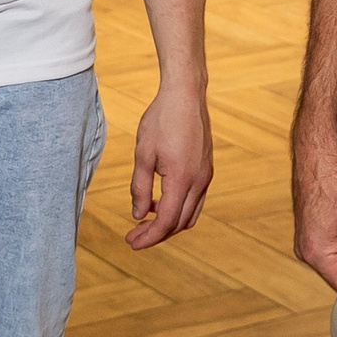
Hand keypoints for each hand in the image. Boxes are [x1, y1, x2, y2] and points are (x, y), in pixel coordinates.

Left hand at [128, 85, 213, 248]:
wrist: (185, 94)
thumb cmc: (161, 120)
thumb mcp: (143, 154)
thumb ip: (140, 187)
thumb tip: (138, 215)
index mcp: (182, 179)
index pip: (167, 222)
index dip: (149, 237)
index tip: (131, 242)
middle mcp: (199, 182)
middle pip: (180, 223)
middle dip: (157, 234)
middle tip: (133, 236)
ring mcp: (206, 176)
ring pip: (190, 214)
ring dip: (169, 223)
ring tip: (144, 221)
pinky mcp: (206, 169)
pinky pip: (195, 199)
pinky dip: (178, 208)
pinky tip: (159, 202)